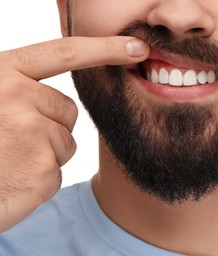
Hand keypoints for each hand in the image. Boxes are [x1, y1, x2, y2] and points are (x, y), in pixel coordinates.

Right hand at [0, 36, 148, 231]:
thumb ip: (21, 87)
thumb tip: (62, 91)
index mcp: (2, 74)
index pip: (64, 53)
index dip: (104, 48)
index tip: (135, 47)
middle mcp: (15, 95)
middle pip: (67, 108)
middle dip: (50, 126)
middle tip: (12, 140)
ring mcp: (31, 131)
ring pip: (67, 139)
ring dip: (46, 153)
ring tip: (10, 159)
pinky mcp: (43, 166)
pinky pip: (59, 167)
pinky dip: (41, 176)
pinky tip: (14, 178)